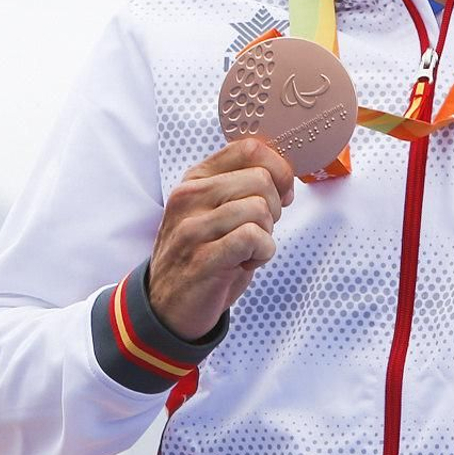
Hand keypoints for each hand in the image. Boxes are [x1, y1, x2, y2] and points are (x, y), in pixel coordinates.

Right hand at [147, 137, 294, 339]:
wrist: (168, 306)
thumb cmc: (203, 254)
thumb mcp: (217, 210)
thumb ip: (243, 186)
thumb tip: (285, 175)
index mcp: (197, 178)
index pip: (249, 149)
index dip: (279, 170)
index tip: (281, 194)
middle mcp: (190, 196)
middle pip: (261, 179)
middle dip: (274, 208)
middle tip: (257, 230)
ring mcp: (193, 226)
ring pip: (259, 208)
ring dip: (266, 234)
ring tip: (247, 249)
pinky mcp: (202, 257)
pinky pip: (252, 237)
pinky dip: (262, 252)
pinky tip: (246, 262)